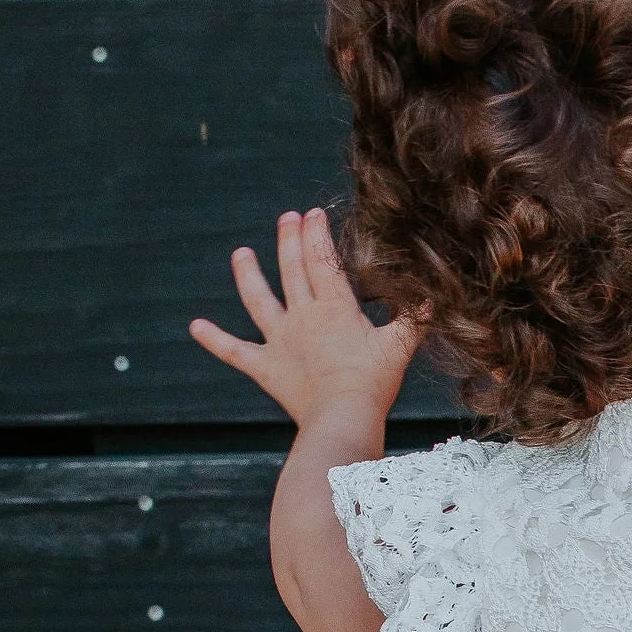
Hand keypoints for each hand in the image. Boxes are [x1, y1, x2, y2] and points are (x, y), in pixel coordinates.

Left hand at [191, 207, 416, 432]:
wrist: (341, 418)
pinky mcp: (265, 367)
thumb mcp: (399, 346)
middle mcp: (303, 317)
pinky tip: (195, 326)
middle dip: (288, 240)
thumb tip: (435, 294)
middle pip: (291, 270)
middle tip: (287, 217)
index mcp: (334, 308)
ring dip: (248, 275)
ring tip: (240, 253)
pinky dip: (214, 339)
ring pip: (258, 300)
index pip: (323, 262)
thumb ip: (414, 317)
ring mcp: (280, 341)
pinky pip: (234, 351)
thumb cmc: (373, 384)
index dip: (317, 235)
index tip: (313, 213)